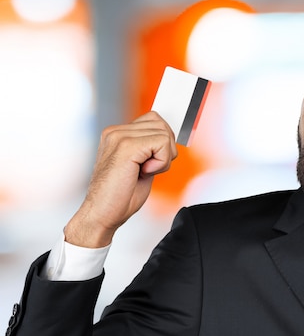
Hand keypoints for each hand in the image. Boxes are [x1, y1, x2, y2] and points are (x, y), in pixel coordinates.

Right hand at [64, 112, 177, 247]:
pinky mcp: (126, 146)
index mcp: (117, 134)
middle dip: (165, 150)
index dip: (162, 142)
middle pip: (162, 125)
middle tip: (149, 168)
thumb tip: (169, 139)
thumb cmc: (119, 196)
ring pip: (164, 134)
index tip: (153, 161)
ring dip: (163, 158)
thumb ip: (151, 149)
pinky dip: (161, 162)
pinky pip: (162, 143)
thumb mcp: (141, 165)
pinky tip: (144, 173)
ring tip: (144, 171)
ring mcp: (119, 136)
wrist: (102, 215)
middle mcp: (116, 132)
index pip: (155, 120)